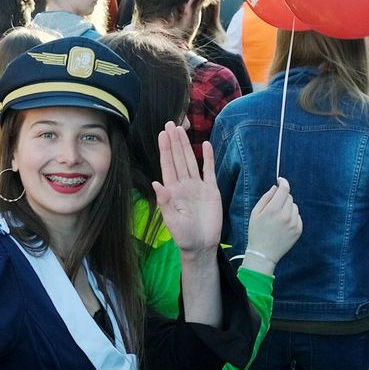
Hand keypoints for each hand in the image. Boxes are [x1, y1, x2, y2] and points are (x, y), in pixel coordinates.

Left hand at [152, 122, 221, 256]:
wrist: (201, 245)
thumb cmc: (184, 235)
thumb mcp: (172, 220)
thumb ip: (165, 201)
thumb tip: (156, 183)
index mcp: (172, 190)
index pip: (168, 165)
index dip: (165, 149)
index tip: (162, 134)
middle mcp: (184, 184)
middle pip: (178, 158)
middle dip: (174, 141)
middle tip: (170, 123)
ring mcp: (198, 186)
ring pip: (191, 161)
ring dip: (187, 146)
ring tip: (182, 130)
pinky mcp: (212, 190)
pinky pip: (209, 171)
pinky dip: (208, 158)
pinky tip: (205, 144)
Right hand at [244, 177, 302, 274]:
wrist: (264, 253)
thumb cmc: (256, 232)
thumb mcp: (255, 213)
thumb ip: (266, 198)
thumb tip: (275, 188)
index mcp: (273, 209)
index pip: (284, 189)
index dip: (283, 182)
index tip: (281, 180)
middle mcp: (286, 215)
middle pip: (290, 197)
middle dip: (283, 198)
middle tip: (274, 206)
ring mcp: (294, 223)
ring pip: (295, 207)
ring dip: (288, 208)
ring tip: (278, 218)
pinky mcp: (299, 230)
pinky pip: (298, 217)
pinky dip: (292, 217)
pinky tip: (283, 225)